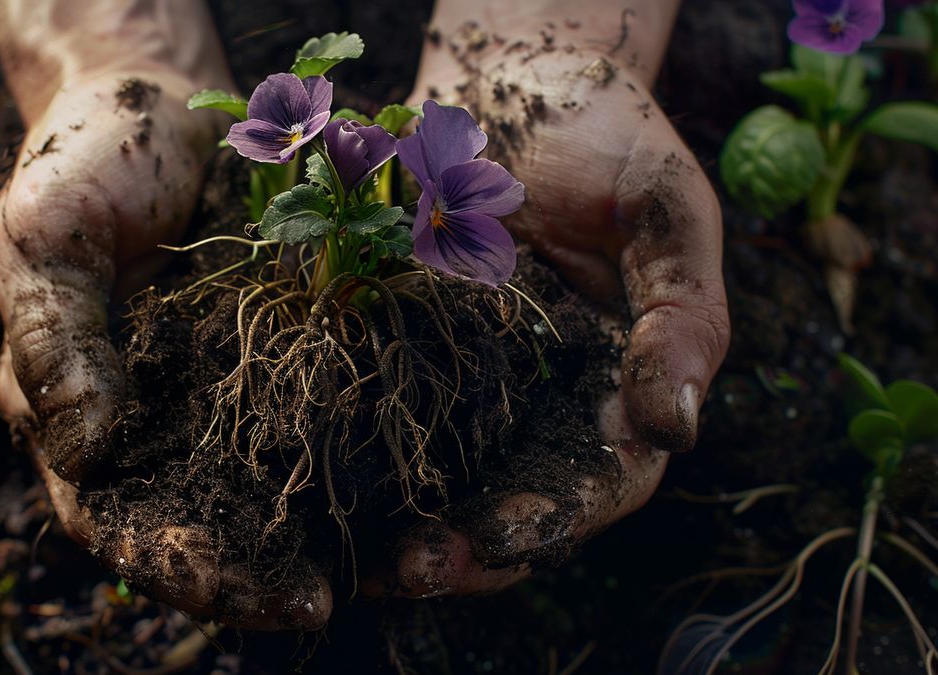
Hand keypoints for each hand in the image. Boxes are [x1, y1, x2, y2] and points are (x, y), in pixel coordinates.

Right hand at [0, 0, 330, 628]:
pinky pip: (328, 406)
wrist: (151, 107)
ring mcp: (227, 393)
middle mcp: (162, 426)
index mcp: (84, 423)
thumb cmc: (78, 173)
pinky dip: (365, 444)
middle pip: (205, 524)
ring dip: (322, 529)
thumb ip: (55, 341)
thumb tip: (86, 450)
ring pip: (275, 483)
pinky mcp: (287, 352)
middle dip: (256, 571)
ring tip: (381, 564)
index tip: (232, 588)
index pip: (119, 522)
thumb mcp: (44, 244)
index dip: (171, 563)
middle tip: (321, 601)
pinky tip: (415, 470)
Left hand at [378, 0, 729, 595]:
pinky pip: (375, 414)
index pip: (599, 482)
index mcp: (618, 389)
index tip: (498, 535)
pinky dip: (346, 454)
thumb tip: (676, 429)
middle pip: (512, 504)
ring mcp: (471, 385)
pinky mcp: (403, 351)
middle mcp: (543, 405)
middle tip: (410, 568)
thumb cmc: (612, 142)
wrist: (516, 80)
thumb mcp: (668, 216)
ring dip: (397, 525)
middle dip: (464, 548)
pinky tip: (305, 482)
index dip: (553, 517)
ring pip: (439, 480)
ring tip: (350, 559)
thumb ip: (682, 317)